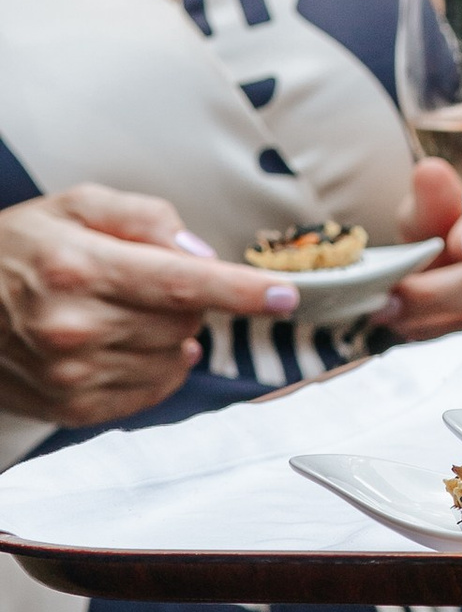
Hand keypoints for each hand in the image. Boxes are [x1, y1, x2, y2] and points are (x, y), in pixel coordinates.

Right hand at [0, 186, 301, 426]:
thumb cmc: (18, 249)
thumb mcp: (77, 205)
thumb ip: (147, 219)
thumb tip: (201, 255)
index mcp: (79, 266)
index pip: (181, 284)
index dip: (242, 292)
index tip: (286, 295)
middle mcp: (74, 325)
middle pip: (184, 321)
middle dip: (189, 299)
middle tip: (150, 281)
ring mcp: (71, 373)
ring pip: (173, 358)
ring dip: (171, 334)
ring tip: (129, 311)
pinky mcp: (71, 407)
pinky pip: (150, 393)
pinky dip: (158, 368)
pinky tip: (129, 343)